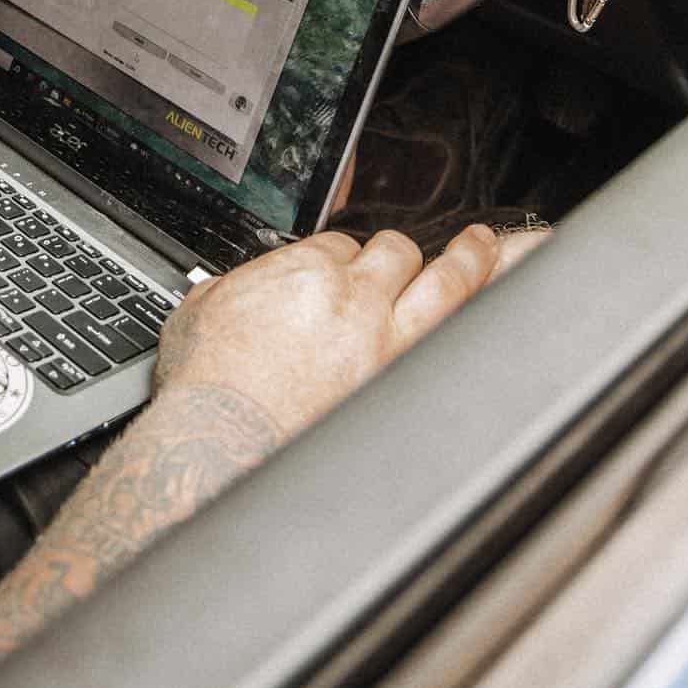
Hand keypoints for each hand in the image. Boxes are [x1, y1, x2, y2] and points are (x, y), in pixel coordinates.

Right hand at [154, 225, 500, 442]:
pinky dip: (472, 322)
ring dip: (469, 260)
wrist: (217, 441)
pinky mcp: (401, 387)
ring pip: (444, 284)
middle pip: (395, 252)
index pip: (338, 246)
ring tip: (482, 246)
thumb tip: (237, 288)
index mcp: (302, 274)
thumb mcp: (201, 312)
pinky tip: (486, 316)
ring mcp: (385, 343)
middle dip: (396, 254)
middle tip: (403, 259)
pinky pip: (452, 341)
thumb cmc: (205, 386)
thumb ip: (232, 288)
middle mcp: (352, 300)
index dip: (340, 259)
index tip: (340, 274)